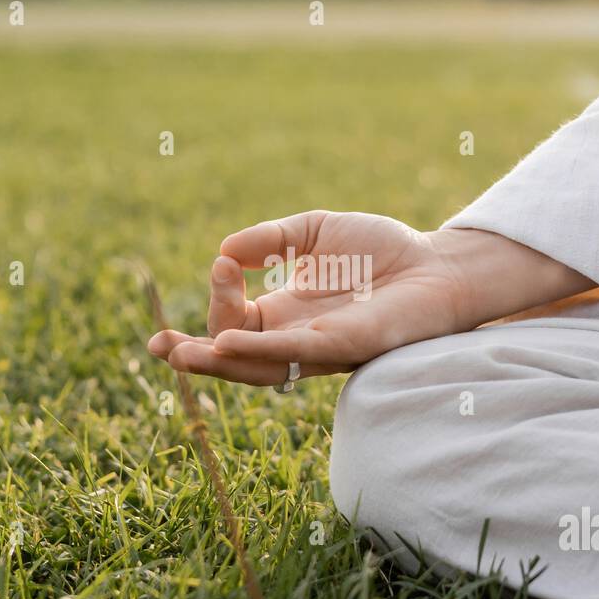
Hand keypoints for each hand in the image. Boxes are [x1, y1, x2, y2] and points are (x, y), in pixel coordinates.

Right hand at [147, 210, 591, 386]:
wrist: (438, 263)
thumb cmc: (383, 250)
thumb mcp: (314, 231)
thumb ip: (270, 239)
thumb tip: (225, 251)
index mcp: (284, 313)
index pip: (230, 328)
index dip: (206, 316)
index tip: (204, 285)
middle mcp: (296, 338)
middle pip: (234, 359)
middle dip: (193, 357)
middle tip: (160, 346)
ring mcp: (318, 348)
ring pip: (258, 368)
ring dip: (217, 361)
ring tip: (181, 353)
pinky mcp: (345, 346)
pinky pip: (296, 355)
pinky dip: (260, 350)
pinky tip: (228, 344)